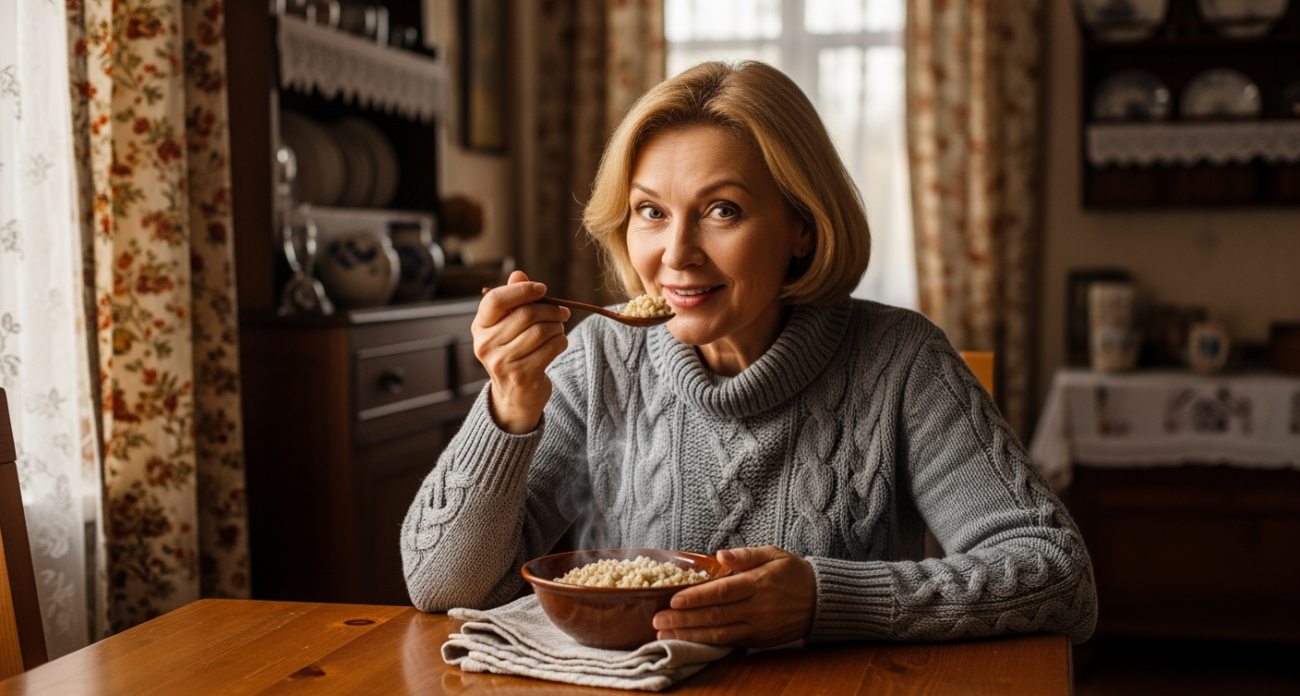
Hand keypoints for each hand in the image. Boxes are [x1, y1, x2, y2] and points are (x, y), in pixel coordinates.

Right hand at [473, 270, 569, 433]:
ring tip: (558, 329)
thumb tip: (519, 274)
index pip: (495, 300)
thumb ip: (513, 299)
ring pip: (541, 330)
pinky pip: (551, 347)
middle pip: (525, 314)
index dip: (522, 290)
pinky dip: (561, 341)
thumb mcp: (507, 327)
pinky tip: (558, 343)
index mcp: (479, 327)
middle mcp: (485, 345)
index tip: (542, 289)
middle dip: (550, 310)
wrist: (515, 396)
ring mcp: (502, 362)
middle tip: (561, 313)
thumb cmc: (513, 354)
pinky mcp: (522, 375)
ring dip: (557, 327)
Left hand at [652, 546, 814, 647]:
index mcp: (759, 583)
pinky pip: (730, 644)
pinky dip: (707, 644)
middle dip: (683, 620)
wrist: (822, 600)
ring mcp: (759, 628)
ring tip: (665, 635)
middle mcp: (758, 608)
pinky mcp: (760, 641)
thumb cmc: (794, 573)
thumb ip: (746, 555)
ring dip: (690, 636)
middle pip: (716, 616)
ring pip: (720, 635)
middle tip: (657, 621)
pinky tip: (688, 641)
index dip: (696, 598)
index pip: (723, 592)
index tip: (673, 600)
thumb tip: (720, 554)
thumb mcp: (774, 554)